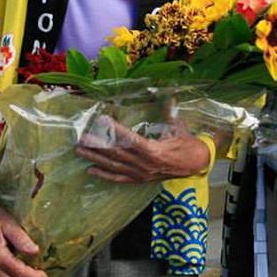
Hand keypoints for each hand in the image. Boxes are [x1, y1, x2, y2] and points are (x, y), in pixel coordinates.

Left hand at [75, 117, 210, 182]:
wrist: (196, 164)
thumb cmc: (187, 144)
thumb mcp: (179, 126)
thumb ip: (169, 111)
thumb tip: (168, 96)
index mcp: (154, 150)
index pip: (130, 139)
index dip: (115, 130)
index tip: (102, 121)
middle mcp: (145, 164)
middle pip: (117, 154)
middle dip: (98, 146)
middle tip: (82, 138)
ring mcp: (141, 174)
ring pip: (114, 166)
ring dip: (96, 158)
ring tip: (80, 150)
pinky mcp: (140, 180)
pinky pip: (119, 178)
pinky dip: (105, 175)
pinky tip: (91, 170)